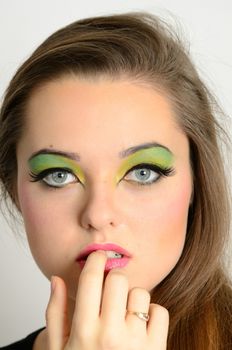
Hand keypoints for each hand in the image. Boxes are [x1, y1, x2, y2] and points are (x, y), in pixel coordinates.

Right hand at [46, 251, 168, 348]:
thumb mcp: (60, 349)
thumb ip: (56, 313)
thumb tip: (57, 279)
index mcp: (83, 330)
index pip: (91, 279)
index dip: (95, 260)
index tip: (98, 256)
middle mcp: (110, 333)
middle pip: (117, 279)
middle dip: (113, 280)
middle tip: (110, 290)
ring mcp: (135, 342)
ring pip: (140, 293)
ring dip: (132, 298)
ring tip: (124, 314)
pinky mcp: (157, 348)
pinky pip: (159, 311)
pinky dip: (152, 314)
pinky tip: (140, 326)